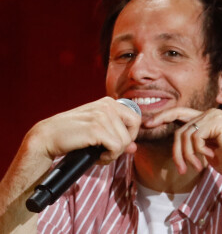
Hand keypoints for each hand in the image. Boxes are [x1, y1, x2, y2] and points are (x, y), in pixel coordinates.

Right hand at [26, 97, 140, 164]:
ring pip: (124, 142)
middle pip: (133, 131)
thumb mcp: (98, 131)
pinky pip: (116, 148)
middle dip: (123, 145)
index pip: (136, 119)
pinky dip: (108, 157)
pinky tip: (97, 156)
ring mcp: (102, 115)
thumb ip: (117, 136)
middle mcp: (108, 105)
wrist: (48, 137)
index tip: (117, 143)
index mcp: (109, 102)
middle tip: (108, 150)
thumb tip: (134, 148)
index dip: (130, 135)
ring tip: (99, 153)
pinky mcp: (96, 128)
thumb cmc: (73, 134)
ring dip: (113, 154)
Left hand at [144, 107, 221, 176]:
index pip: (179, 113)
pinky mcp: (216, 121)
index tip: (148, 123)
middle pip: (179, 128)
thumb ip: (192, 140)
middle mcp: (208, 113)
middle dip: (175, 149)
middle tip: (179, 168)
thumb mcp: (204, 149)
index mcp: (205, 118)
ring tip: (195, 167)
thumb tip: (177, 139)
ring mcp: (212, 115)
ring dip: (187, 155)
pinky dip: (197, 151)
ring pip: (184, 135)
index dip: (163, 116)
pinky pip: (194, 137)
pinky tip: (209, 158)